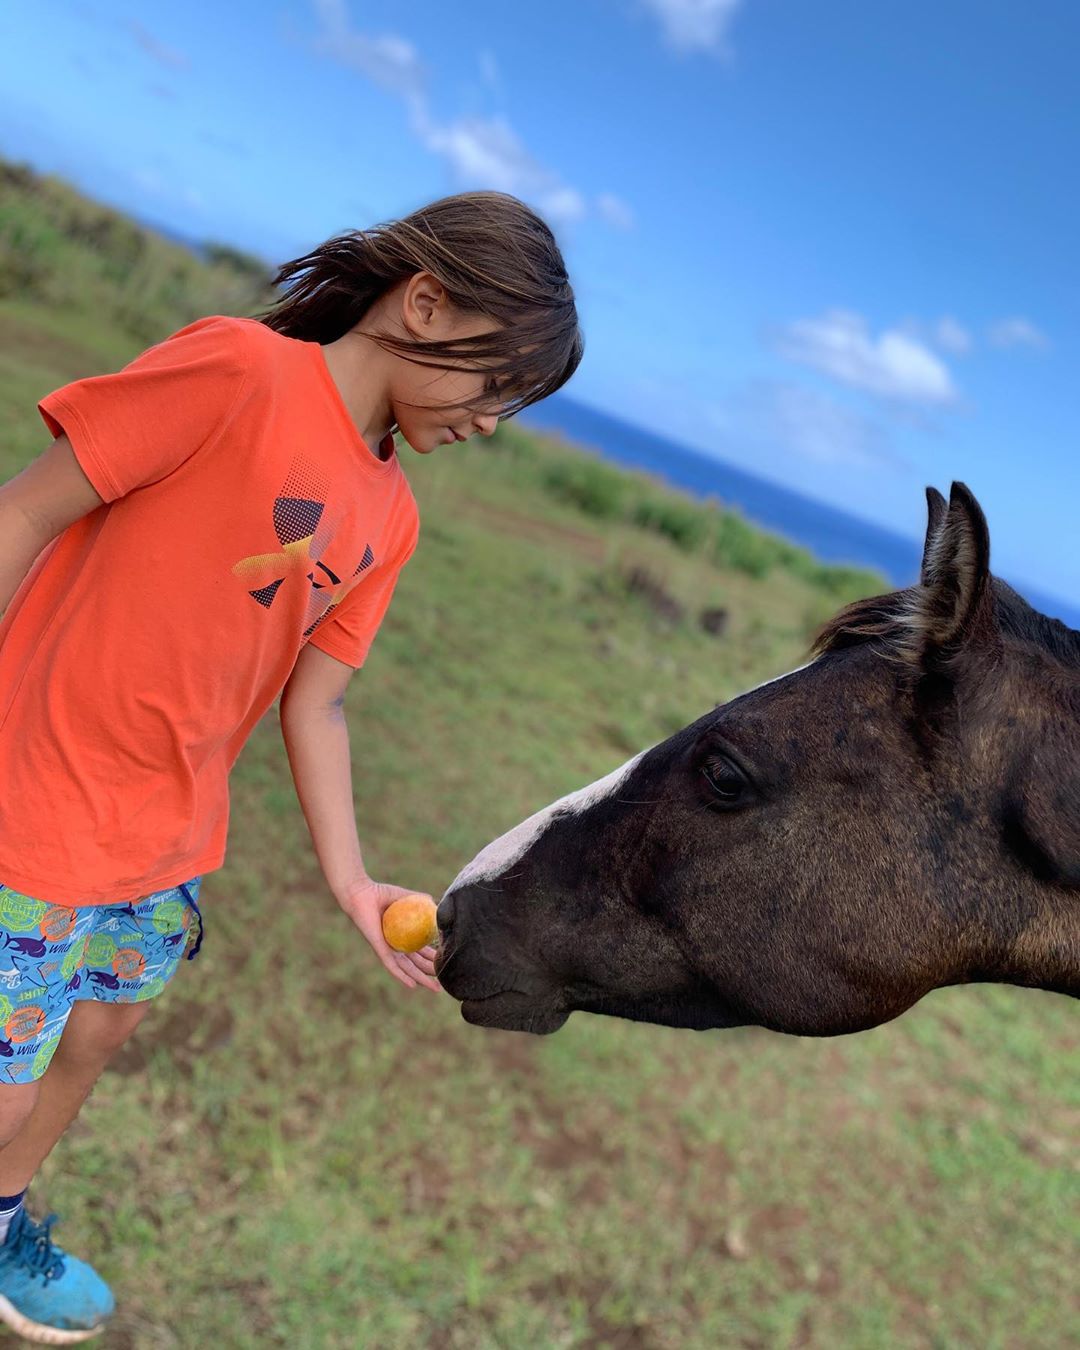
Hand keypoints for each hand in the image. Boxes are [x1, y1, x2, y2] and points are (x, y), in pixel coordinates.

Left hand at [338, 878, 441, 993]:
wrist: (362, 894)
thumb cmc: (381, 893)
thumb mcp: (406, 897)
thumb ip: (420, 899)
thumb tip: (437, 904)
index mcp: (402, 935)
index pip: (420, 950)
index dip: (433, 957)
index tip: (445, 961)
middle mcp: (395, 944)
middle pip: (416, 963)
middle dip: (430, 973)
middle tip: (443, 984)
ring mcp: (388, 948)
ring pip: (407, 968)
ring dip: (421, 979)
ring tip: (435, 989)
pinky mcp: (379, 949)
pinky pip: (392, 965)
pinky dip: (402, 975)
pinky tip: (412, 985)